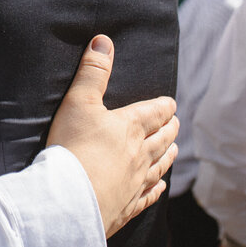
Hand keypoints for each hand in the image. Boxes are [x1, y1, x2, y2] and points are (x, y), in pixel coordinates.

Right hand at [46, 35, 178, 236]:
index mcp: (130, 127)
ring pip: (160, 165)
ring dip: (169, 154)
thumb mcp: (78, 101)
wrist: (70, 200)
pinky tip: (161, 186)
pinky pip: (149, 195)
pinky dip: (158, 188)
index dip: (164, 107)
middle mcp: (140, 154)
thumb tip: (104, 41)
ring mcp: (136, 182)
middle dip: (170, 128)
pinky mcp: (128, 205)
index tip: (171, 104)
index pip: (155, 113)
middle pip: (162, 139)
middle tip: (176, 123)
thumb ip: (93, 72)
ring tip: (174, 149)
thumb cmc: (72, 147)